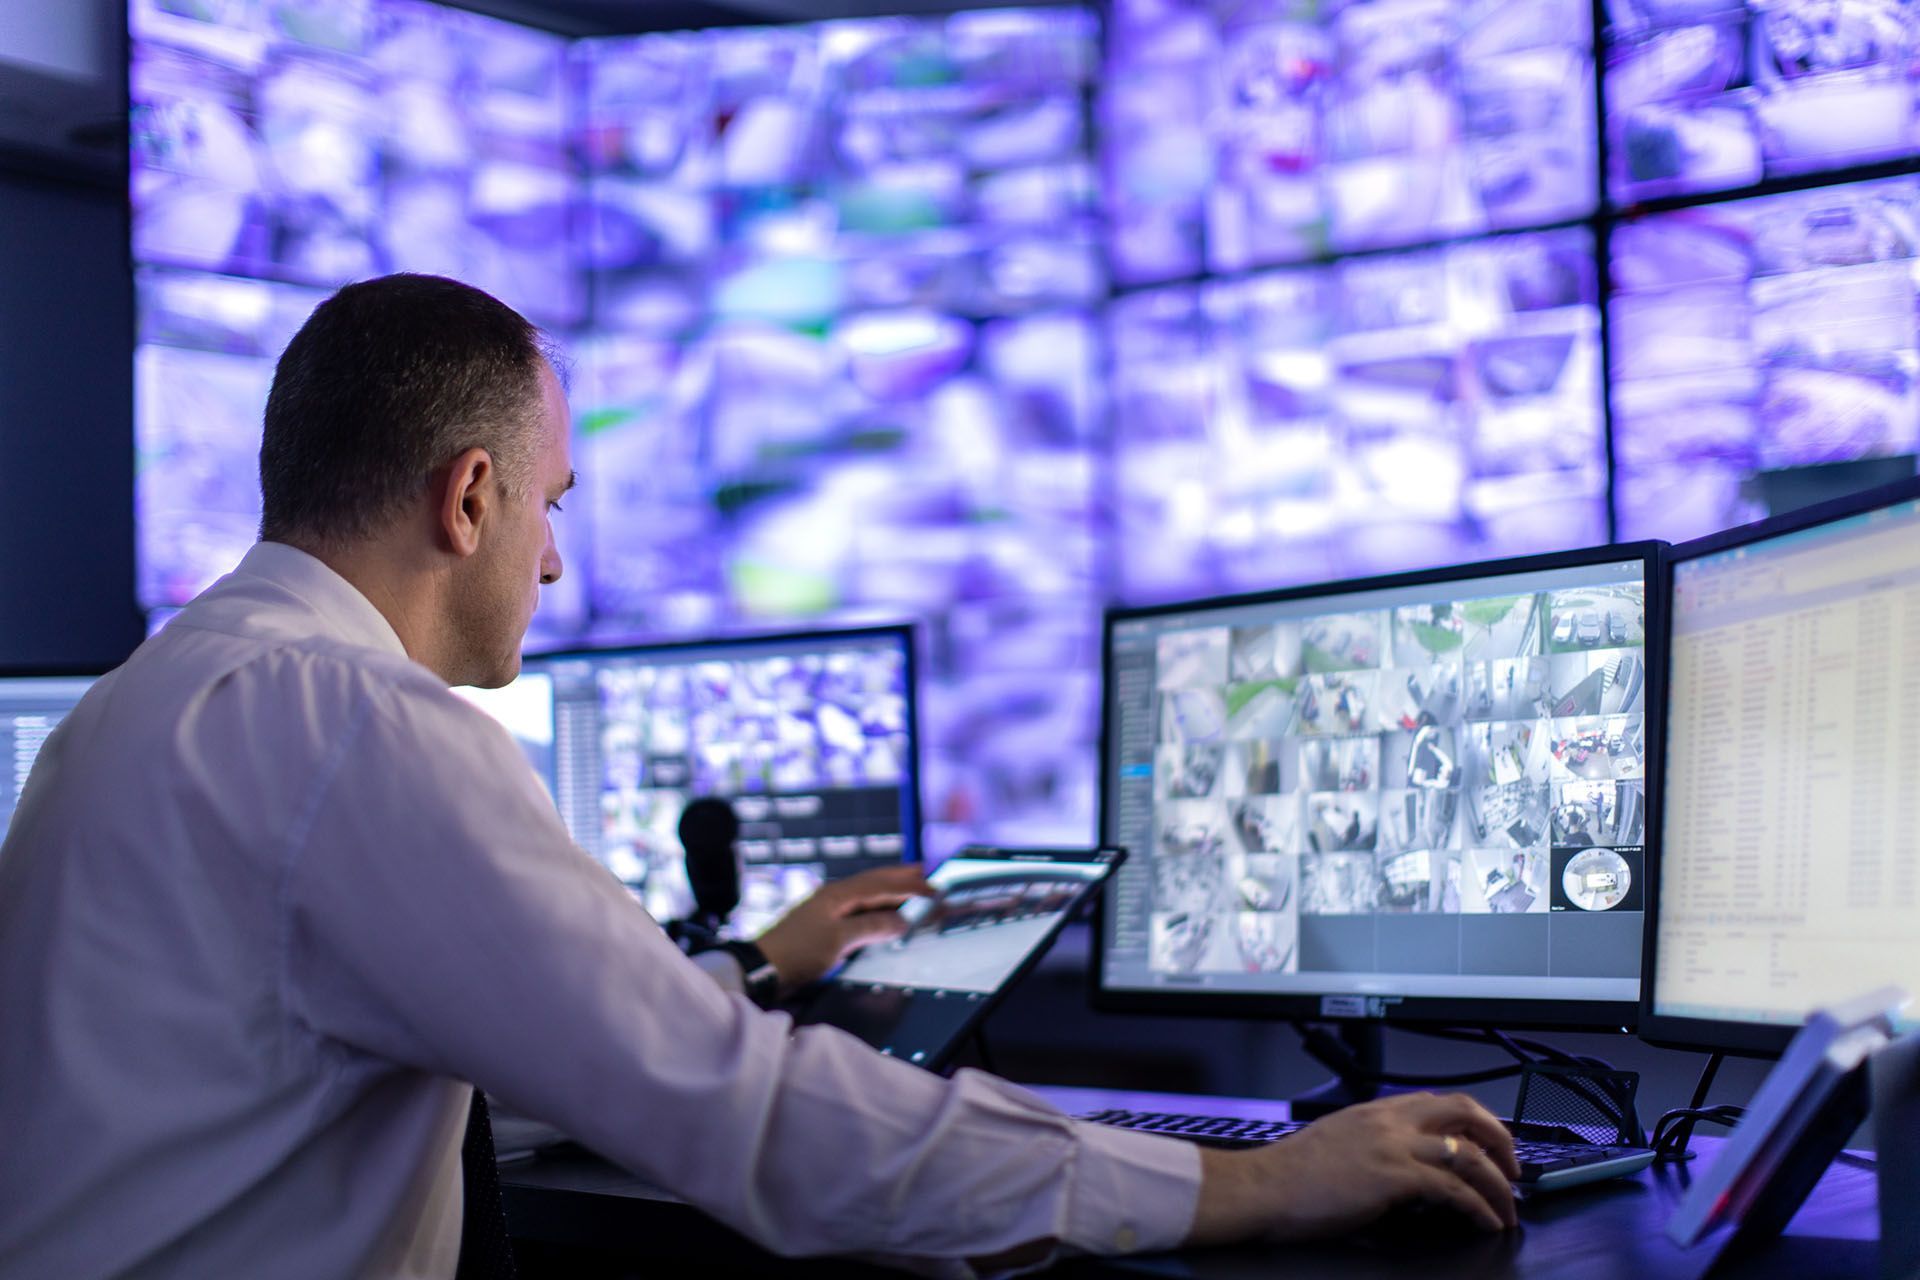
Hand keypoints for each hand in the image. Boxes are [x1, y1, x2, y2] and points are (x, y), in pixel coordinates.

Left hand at [754, 865, 934, 992]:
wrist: (762, 969)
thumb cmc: (796, 952)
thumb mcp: (839, 940)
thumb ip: (872, 927)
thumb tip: (902, 921)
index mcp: (837, 894)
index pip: (881, 886)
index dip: (910, 887)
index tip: (934, 889)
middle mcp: (833, 897)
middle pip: (873, 882)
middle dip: (900, 877)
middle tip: (924, 872)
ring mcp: (827, 911)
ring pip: (865, 895)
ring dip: (889, 890)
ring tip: (907, 885)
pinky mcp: (823, 927)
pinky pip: (858, 910)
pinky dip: (876, 908)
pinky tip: (880, 912)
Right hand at [1184, 1092, 1520, 1245]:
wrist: (1263, 1186)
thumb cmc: (1290, 1173)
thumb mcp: (1336, 1142)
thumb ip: (1371, 1143)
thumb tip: (1399, 1166)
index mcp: (1375, 1111)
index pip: (1439, 1102)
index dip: (1474, 1121)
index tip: (1489, 1144)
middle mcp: (1389, 1121)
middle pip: (1465, 1112)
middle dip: (1500, 1139)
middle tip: (1514, 1169)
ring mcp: (1394, 1147)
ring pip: (1468, 1154)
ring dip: (1499, 1184)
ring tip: (1509, 1208)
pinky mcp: (1394, 1178)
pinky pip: (1454, 1189)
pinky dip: (1479, 1208)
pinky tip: (1487, 1222)